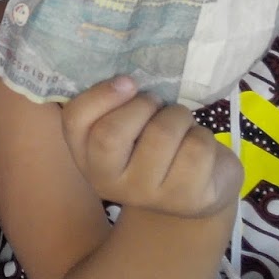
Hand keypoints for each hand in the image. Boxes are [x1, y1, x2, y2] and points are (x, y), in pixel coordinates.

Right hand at [61, 77, 241, 217]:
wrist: (191, 191)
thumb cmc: (152, 145)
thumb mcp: (126, 126)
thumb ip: (116, 103)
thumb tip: (125, 80)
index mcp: (86, 156)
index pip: (76, 121)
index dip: (100, 94)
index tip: (128, 81)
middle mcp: (108, 181)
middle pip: (111, 133)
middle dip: (143, 104)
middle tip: (156, 103)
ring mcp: (147, 195)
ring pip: (162, 135)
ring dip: (178, 115)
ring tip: (179, 123)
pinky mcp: (187, 199)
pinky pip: (196, 148)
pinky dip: (202, 135)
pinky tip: (196, 144)